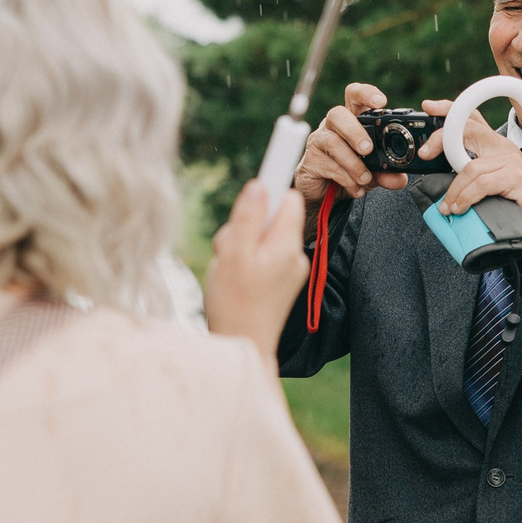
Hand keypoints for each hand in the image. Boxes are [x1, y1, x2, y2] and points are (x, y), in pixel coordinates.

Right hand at [204, 175, 312, 356]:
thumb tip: (261, 185)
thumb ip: (248, 218)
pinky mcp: (278, 282)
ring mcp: (287, 270)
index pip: (290, 199)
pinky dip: (244, 260)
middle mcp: (293, 255)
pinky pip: (261, 256)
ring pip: (262, 237)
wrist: (243, 347)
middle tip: (230, 245)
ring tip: (228, 267)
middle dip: (247, 222)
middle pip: (272, 217)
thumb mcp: (235, 254)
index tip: (261, 175)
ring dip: (241, 243)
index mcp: (286, 245)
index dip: (273, 187)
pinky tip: (233, 278)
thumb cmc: (235, 303)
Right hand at [293, 82, 412, 210]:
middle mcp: (333, 126)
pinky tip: (355, 188)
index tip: (381, 102)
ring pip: (332, 141)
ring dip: (352, 162)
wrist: (324, 193)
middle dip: (354, 130)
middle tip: (368, 149)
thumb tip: (400, 178)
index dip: (366, 93)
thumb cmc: (347, 172)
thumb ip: (386, 173)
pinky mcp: (310, 160)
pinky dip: (345, 178)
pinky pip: (327, 165)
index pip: (354, 96)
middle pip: (338, 113)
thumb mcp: (373, 172)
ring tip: (365, 178)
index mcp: (351, 121)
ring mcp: (319, 141)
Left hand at [424, 99, 521, 231]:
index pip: (471, 118)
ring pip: (470, 167)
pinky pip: (481, 184)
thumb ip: (469, 173)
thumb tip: (441, 180)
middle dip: (441, 139)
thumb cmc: (514, 197)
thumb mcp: (489, 180)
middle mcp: (501, 147)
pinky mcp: (513, 177)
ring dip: (454, 190)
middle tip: (425, 154)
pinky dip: (466, 197)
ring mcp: (509, 160)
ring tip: (448, 205)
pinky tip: (460, 207)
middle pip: (467, 130)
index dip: (449, 109)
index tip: (429, 106)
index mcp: (494, 144)